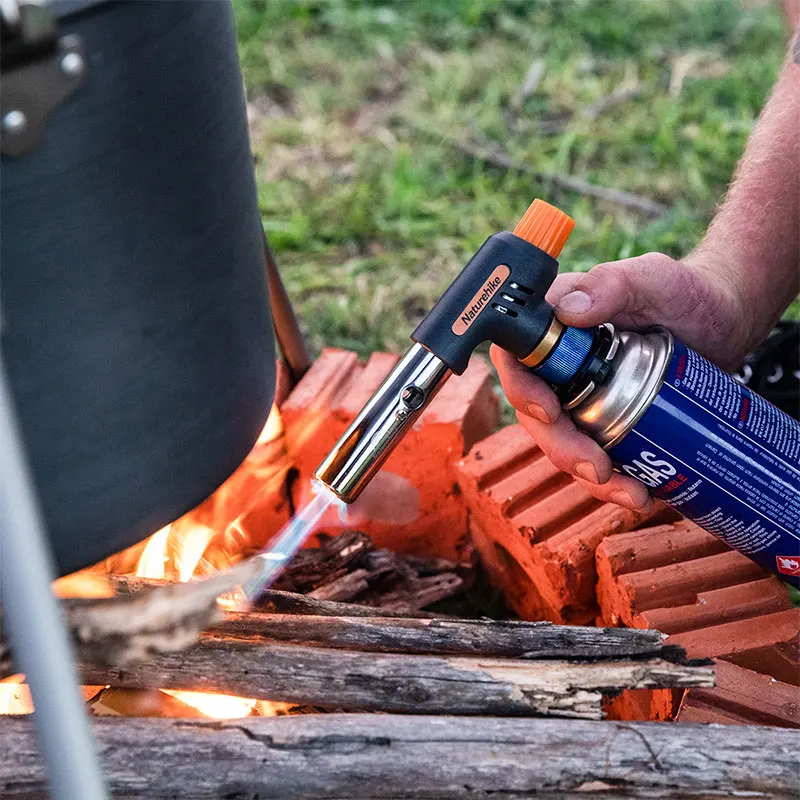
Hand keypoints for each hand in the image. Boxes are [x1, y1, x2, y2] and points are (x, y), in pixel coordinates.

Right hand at [491, 252, 749, 510]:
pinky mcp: (607, 420)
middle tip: (596, 469)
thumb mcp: (653, 278)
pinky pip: (597, 455)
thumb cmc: (687, 292)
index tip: (549, 412)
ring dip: (588, 475)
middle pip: (536, 413)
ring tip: (629, 493)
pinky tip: (640, 493)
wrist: (725, 323)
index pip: (516, 358)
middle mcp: (560, 364)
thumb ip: (612, 284)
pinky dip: (614, 481)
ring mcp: (581, 395)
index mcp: (556, 324)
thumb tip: (568, 310)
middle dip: (562, 448)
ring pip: (565, 442)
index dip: (521, 389)